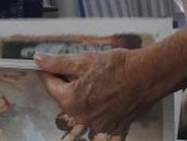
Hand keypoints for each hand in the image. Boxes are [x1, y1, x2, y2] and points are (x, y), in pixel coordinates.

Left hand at [37, 48, 161, 138]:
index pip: (50, 85)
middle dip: (67, 83)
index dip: (47, 72)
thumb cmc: (118, 67)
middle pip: (65, 98)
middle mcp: (82, 117)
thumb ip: (57, 62)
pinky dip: (98, 109)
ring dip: (82, 96)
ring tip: (95, 80)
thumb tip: (38, 60)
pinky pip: (98, 119)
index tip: (46, 66)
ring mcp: (98, 124)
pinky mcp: (113, 126)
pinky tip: (104, 96)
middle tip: (77, 68)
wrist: (147, 75)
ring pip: (81, 108)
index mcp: (71, 101)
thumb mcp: (83, 60)